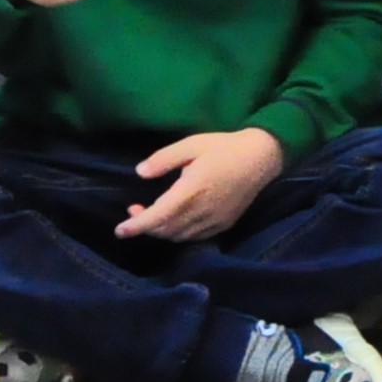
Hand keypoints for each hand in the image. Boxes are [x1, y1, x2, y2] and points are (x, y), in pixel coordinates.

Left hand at [118, 127, 283, 241]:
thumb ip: (164, 159)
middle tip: (133, 210)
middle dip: (145, 226)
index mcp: (191, 190)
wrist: (262, 157)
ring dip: (161, 231)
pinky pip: (194, 237)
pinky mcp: (223, 224)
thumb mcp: (191, 144)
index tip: (119, 230)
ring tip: (152, 215)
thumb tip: (139, 172)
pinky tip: (175, 222)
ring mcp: (214, 221)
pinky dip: (178, 234)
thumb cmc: (224, 147)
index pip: (157, 217)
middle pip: (165, 230)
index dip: (136, 226)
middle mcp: (201, 211)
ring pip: (179, 236)